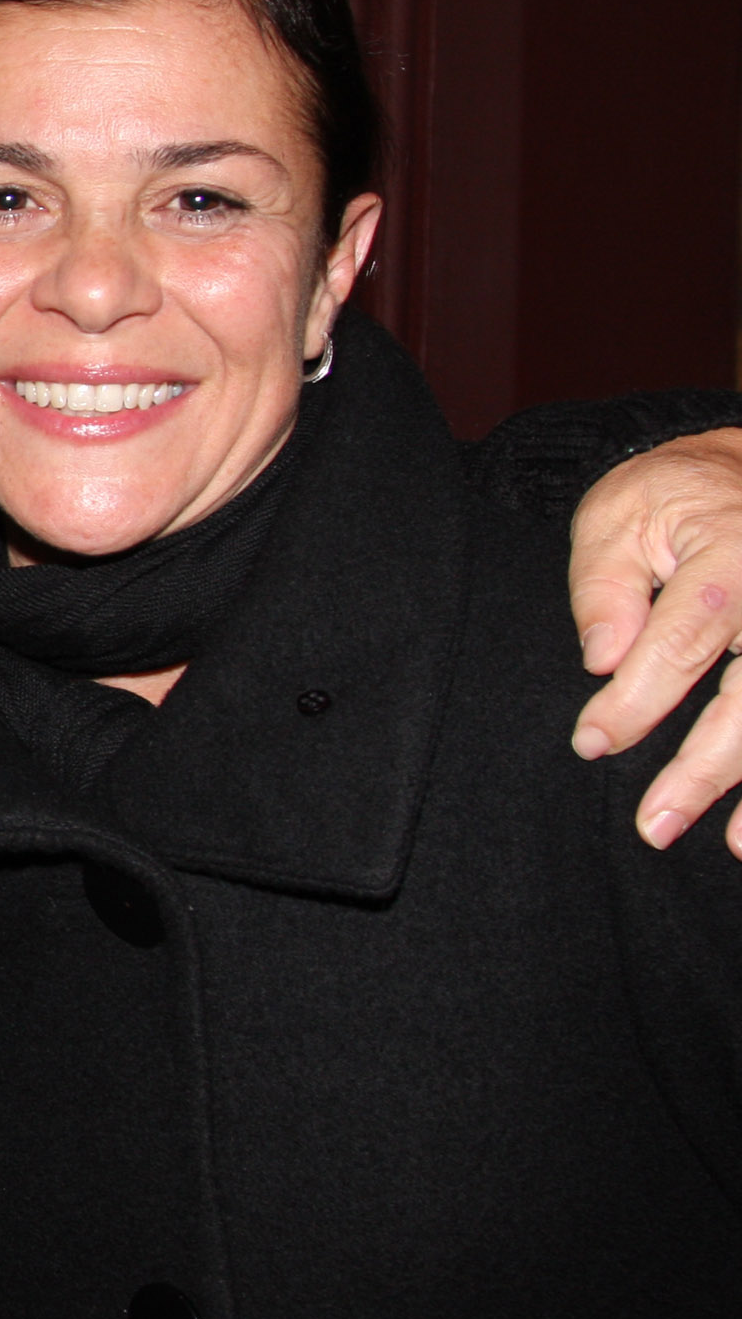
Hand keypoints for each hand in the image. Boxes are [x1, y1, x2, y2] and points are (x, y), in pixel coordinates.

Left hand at [566, 427, 741, 852]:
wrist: (738, 471)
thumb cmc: (670, 498)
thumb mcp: (617, 517)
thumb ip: (606, 587)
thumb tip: (602, 661)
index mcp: (733, 554)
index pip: (685, 638)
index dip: (639, 700)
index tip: (592, 743)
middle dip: (708, 768)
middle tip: (654, 825)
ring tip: (738, 847)